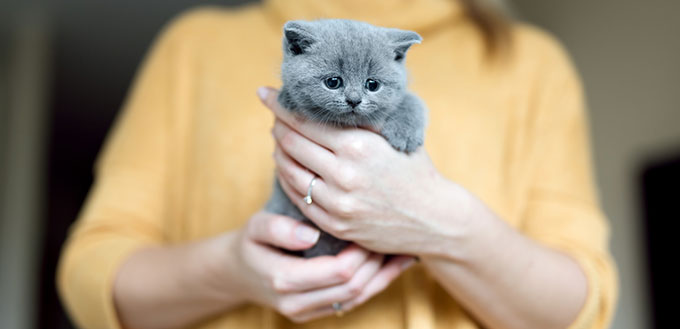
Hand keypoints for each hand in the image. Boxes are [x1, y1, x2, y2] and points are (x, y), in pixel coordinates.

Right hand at [224, 211, 414, 322]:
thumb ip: (278, 228)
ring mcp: (307, 313)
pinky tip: (391, 265)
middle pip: (352, 287)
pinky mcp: (316, 313)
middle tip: (388, 234)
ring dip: (381, 275)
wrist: (237, 273)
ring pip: (357, 298)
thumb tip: (311, 235)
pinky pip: (352, 302)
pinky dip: (375, 284)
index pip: (338, 271)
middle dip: (375, 261)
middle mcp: (296, 303)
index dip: (360, 252)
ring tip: (399, 249)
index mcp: (284, 280)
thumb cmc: (251, 243)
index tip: (370, 226)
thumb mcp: (255, 226)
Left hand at [258, 87, 463, 255]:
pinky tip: (287, 167)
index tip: (267, 93)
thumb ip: (364, 117)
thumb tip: (331, 93)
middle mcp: (344, 174)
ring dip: (279, 152)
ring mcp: (338, 203)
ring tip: (278, 139)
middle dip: (277, 125)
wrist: (434, 219)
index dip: (281, 105)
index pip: (305, 120)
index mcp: (358, 146)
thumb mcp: (395, 134)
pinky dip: (288, 179)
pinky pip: (298, 198)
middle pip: (291, 144)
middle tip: (274, 115)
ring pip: (290, 171)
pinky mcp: (335, 225)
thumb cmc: (415, 170)